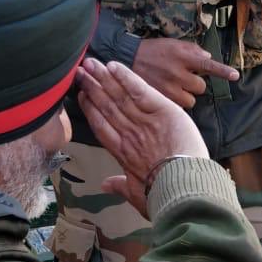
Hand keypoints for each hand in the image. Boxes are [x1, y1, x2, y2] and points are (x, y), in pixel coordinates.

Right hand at [77, 58, 208, 214]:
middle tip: (78, 71)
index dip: (90, 110)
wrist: (183, 190)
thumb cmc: (161, 197)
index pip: (102, 127)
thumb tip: (105, 185)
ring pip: (120, 95)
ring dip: (104, 78)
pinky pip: (141, 90)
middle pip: (107, 107)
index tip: (81, 96)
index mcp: (123, 154)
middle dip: (92, 88)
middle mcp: (130, 134)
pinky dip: (127, 77)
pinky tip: (113, 66)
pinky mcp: (162, 111)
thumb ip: (120, 186)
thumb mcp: (137, 196)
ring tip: (90, 63)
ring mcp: (144, 121)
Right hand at [132, 37, 238, 109]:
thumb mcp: (173, 44)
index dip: (222, 71)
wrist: (126, 60)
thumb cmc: (153, 52)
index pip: (208, 64)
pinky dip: (176, 102)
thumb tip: (208, 57)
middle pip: (201, 87)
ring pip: (192, 100)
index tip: (235, 76)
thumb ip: (192, 50)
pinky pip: (180, 106)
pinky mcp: (163, 99)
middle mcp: (179, 72)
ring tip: (174, 87)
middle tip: (182, 78)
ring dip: (187, 95)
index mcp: (183, 56)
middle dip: (195, 84)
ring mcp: (171, 87)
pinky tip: (167, 94)